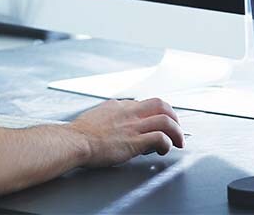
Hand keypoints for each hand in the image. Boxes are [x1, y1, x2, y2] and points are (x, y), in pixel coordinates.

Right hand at [69, 97, 183, 167]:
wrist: (75, 141)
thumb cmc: (81, 134)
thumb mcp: (95, 116)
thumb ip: (108, 116)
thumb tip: (111, 121)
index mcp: (118, 106)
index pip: (144, 104)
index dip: (154, 114)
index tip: (156, 123)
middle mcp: (128, 112)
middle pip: (160, 104)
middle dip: (173, 116)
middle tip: (175, 129)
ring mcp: (133, 126)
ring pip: (166, 120)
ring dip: (176, 131)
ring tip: (177, 141)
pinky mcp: (135, 141)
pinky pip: (160, 138)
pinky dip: (167, 143)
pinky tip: (163, 150)